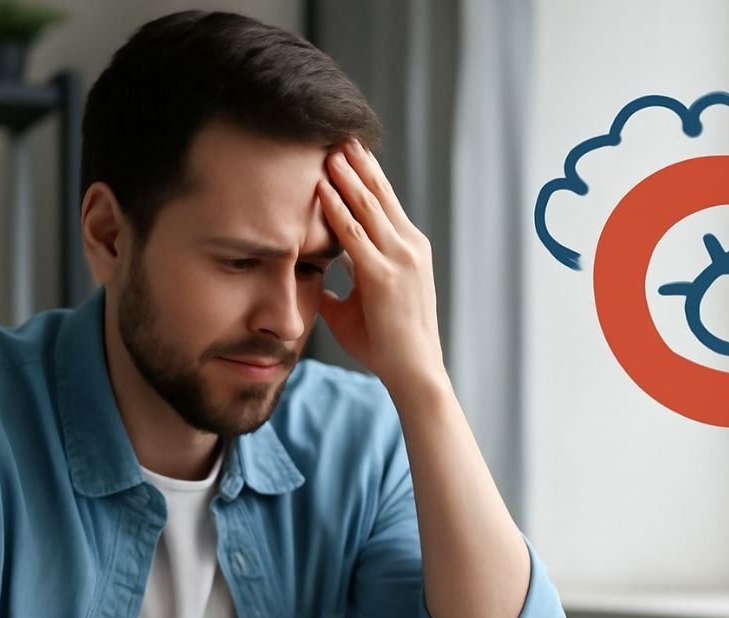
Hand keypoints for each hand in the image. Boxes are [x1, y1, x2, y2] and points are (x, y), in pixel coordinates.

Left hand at [317, 138, 446, 395]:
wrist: (414, 372)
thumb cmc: (387, 346)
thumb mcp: (358, 308)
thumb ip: (340, 289)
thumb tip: (314, 282)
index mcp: (409, 250)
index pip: (385, 203)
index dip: (366, 176)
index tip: (348, 152)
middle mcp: (409, 247)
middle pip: (380, 194)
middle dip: (358, 164)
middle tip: (338, 134)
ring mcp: (400, 259)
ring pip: (368, 205)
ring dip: (346, 175)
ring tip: (327, 148)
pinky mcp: (385, 275)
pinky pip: (354, 232)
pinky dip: (336, 207)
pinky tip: (320, 188)